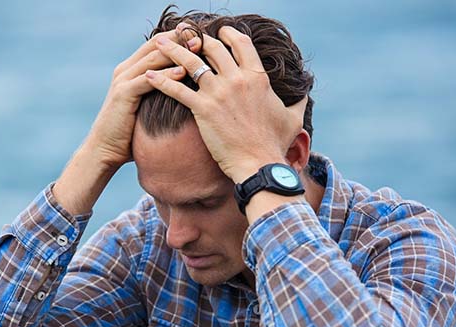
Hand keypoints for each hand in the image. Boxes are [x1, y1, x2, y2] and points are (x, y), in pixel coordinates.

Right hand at [86, 30, 187, 169]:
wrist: (105, 150)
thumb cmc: (129, 134)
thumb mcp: (147, 108)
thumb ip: (160, 95)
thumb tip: (185, 94)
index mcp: (132, 70)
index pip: (157, 44)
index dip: (178, 38)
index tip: (201, 36)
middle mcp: (126, 70)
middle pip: (156, 45)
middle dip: (179, 39)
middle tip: (202, 36)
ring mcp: (123, 80)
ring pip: (153, 58)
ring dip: (176, 52)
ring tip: (198, 48)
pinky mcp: (123, 94)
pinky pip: (147, 80)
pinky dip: (166, 75)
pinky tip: (183, 72)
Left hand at [145, 25, 306, 182]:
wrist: (259, 165)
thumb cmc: (275, 145)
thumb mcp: (292, 119)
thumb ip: (298, 101)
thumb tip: (306, 91)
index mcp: (257, 77)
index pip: (240, 43)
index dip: (227, 34)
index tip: (217, 33)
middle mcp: (237, 79)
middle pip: (212, 47)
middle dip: (196, 38)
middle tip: (183, 35)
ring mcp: (219, 93)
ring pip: (191, 62)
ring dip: (172, 50)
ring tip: (158, 43)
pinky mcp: (203, 109)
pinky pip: (177, 89)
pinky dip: (161, 81)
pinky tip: (148, 76)